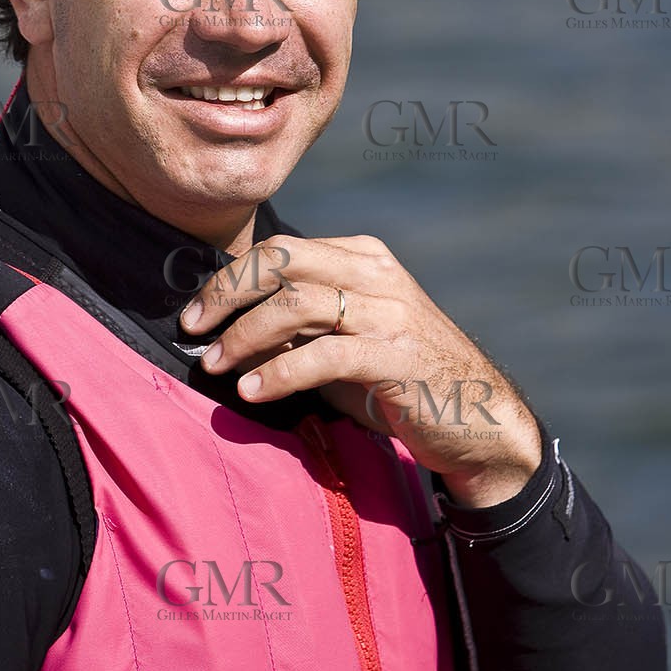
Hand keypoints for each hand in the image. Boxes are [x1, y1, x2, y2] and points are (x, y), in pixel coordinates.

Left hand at [180, 233, 541, 507]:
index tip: (195, 313)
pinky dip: (280, 371)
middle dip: (228, 292)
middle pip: (284, 261)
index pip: (282, 250)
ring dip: (245, 334)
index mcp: (362, 257)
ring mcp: (390, 312)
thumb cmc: (399, 381)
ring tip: (216, 364)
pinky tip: (253, 390)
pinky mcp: (397, 356)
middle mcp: (376, 274)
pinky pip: (325, 354)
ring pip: (299, 302)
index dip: (230, 278)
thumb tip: (224, 333)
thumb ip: (296, 330)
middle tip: (193, 329)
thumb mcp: (342, 344)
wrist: (477, 420)